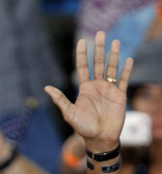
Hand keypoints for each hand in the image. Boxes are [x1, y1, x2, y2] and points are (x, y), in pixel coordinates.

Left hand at [45, 31, 132, 151]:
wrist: (99, 138)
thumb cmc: (83, 127)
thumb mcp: (69, 113)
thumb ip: (60, 99)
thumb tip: (46, 87)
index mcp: (84, 89)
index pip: (83, 67)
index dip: (82, 54)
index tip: (82, 41)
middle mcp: (97, 86)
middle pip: (98, 63)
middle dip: (99, 49)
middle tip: (101, 34)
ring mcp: (109, 90)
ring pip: (112, 68)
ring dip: (114, 55)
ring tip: (116, 42)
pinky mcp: (120, 95)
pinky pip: (124, 80)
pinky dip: (126, 70)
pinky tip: (129, 59)